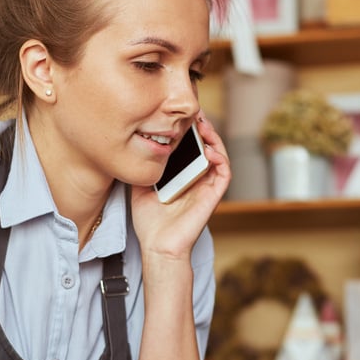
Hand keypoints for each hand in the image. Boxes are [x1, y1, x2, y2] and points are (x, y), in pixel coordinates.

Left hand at [131, 112, 230, 258]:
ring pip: (219, 155)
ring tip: (202, 123)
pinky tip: (208, 148)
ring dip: (213, 137)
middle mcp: (198, 179)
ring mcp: (207, 186)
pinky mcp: (214, 195)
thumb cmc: (150, 222)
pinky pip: (224, 172)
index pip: (191, 147)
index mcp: (183, 176)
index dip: (190, 130)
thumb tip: (134, 148)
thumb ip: (143, 168)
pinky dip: (220, 157)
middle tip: (194, 112)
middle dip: (203, 127)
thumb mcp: (140, 186)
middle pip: (207, 146)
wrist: (157, 246)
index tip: (179, 115)